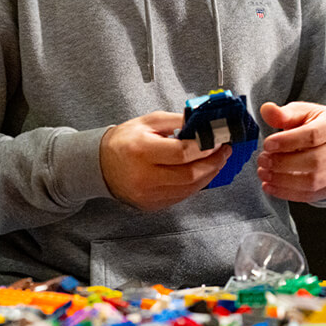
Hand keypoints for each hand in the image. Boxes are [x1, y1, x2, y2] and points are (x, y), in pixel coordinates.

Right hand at [100, 111, 230, 210]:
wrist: (100, 164)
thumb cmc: (125, 140)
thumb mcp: (149, 122)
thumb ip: (178, 121)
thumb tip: (205, 123)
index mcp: (141, 151)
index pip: (183, 152)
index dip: (206, 147)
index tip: (219, 140)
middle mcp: (144, 176)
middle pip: (190, 175)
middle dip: (214, 163)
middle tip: (224, 151)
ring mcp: (147, 194)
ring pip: (189, 189)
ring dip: (208, 175)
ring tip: (217, 161)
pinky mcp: (150, 205)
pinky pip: (181, 196)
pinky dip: (195, 185)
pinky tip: (201, 173)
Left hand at [257, 101, 325, 201]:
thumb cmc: (313, 123)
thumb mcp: (300, 112)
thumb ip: (283, 114)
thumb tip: (266, 109)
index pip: (314, 135)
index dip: (288, 141)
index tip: (267, 144)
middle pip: (315, 161)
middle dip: (283, 163)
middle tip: (262, 160)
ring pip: (312, 182)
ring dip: (283, 180)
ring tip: (263, 172)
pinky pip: (310, 195)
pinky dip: (286, 193)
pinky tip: (269, 185)